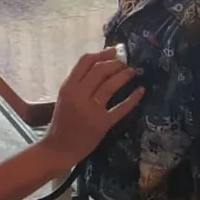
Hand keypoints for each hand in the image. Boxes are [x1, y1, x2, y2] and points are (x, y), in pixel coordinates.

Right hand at [43, 49, 143, 166]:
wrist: (58, 149)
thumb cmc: (62, 122)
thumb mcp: (65, 98)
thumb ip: (78, 83)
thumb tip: (101, 66)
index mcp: (68, 87)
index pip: (86, 61)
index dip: (103, 53)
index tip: (115, 50)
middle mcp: (78, 95)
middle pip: (100, 70)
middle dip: (116, 63)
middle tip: (126, 64)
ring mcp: (90, 109)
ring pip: (110, 85)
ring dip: (124, 75)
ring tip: (132, 72)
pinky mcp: (102, 124)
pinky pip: (121, 108)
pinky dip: (133, 98)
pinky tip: (140, 91)